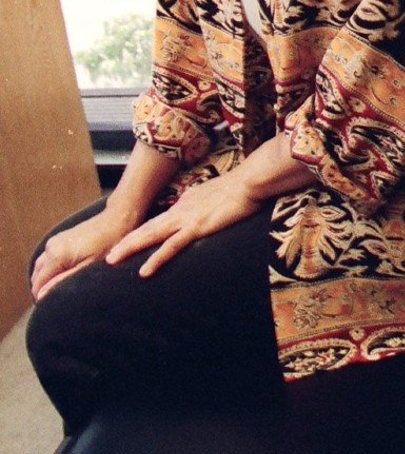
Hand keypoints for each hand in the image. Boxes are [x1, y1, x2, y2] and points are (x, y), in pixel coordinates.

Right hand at [32, 206, 134, 302]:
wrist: (115, 219)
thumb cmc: (107, 245)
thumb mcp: (88, 267)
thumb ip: (63, 281)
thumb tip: (40, 296)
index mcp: (56, 255)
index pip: (37, 285)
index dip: (42, 299)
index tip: (54, 308)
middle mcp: (50, 247)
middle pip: (36, 277)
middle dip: (42, 291)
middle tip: (59, 302)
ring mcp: (53, 241)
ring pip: (40, 268)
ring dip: (45, 281)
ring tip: (61, 292)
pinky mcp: (59, 238)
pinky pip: (47, 259)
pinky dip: (49, 271)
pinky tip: (63, 277)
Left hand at [105, 169, 259, 278]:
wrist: (249, 182)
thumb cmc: (238, 189)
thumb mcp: (214, 197)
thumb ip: (202, 205)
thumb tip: (197, 214)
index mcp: (185, 204)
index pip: (158, 221)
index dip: (140, 233)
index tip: (125, 244)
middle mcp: (180, 210)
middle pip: (147, 228)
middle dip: (125, 242)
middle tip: (106, 256)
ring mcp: (186, 219)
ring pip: (151, 236)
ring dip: (130, 248)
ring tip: (112, 260)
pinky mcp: (197, 227)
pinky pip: (172, 246)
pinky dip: (156, 259)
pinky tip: (144, 271)